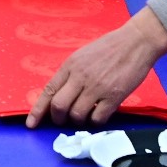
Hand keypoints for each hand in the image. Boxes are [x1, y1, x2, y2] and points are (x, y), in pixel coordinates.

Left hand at [25, 7, 166, 127]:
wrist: (135, 42)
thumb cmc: (109, 48)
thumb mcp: (82, 56)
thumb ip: (70, 74)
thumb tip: (59, 95)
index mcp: (70, 65)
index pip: (48, 91)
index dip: (37, 110)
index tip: (30, 124)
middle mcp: (80, 77)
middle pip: (59, 106)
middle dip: (58, 118)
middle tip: (64, 120)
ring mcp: (97, 87)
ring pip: (77, 115)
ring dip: (78, 121)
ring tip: (85, 115)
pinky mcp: (114, 96)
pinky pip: (98, 118)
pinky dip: (95, 121)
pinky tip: (100, 114)